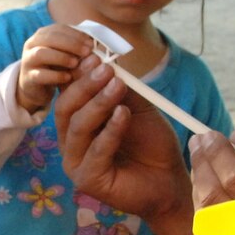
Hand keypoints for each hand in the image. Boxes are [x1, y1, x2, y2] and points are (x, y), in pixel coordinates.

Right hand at [16, 24, 93, 113]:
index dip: (76, 34)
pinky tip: (68, 78)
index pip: (59, 28)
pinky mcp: (28, 78)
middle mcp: (32, 44)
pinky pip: (40, 75)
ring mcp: (28, 61)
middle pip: (50, 38)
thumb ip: (75, 47)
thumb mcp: (64, 54)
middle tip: (87, 52)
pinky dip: (55, 75)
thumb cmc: (54, 67)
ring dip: (61, 57)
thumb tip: (95, 43)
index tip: (91, 43)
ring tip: (75, 63)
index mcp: (42, 35)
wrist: (35, 87)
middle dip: (71, 44)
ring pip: (41, 53)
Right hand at [53, 55, 189, 219]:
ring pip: (77, 127)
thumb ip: (118, 89)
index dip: (76, 73)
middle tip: (105, 69)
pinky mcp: (87, 180)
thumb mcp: (135, 108)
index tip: (94, 54)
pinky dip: (110, 130)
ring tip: (117, 87)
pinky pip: (94, 151)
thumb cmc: (151, 144)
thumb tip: (101, 59)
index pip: (66, 94)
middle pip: (65, 108)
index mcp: (77, 122)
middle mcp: (70, 141)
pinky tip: (124, 114)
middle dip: (84, 85)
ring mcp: (75, 162)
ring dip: (98, 103)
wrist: (170, 179)